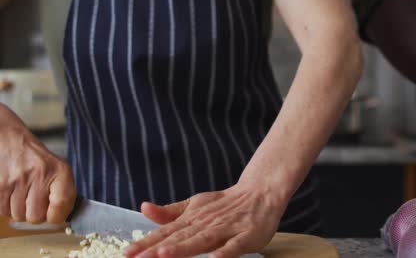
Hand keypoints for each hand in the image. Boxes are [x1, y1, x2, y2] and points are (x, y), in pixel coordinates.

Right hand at [0, 104, 75, 222]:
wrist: (11, 140)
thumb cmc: (37, 159)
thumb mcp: (58, 170)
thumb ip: (64, 193)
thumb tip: (62, 219)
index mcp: (60, 172)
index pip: (60, 207)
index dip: (56, 216)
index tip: (53, 213)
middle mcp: (40, 175)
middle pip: (35, 217)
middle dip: (34, 214)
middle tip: (33, 200)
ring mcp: (18, 180)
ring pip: (17, 216)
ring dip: (18, 210)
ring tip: (21, 193)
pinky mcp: (0, 185)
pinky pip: (2, 210)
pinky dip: (5, 206)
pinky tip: (11, 192)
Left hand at [124, 182, 285, 257]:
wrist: (260, 192)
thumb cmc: (224, 204)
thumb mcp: (195, 205)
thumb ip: (169, 212)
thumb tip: (143, 208)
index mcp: (192, 218)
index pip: (166, 232)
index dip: (146, 243)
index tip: (127, 253)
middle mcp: (206, 223)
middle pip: (180, 238)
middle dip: (158, 249)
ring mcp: (226, 229)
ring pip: (203, 240)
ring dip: (184, 248)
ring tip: (164, 254)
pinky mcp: (246, 235)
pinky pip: (235, 246)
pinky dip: (226, 253)